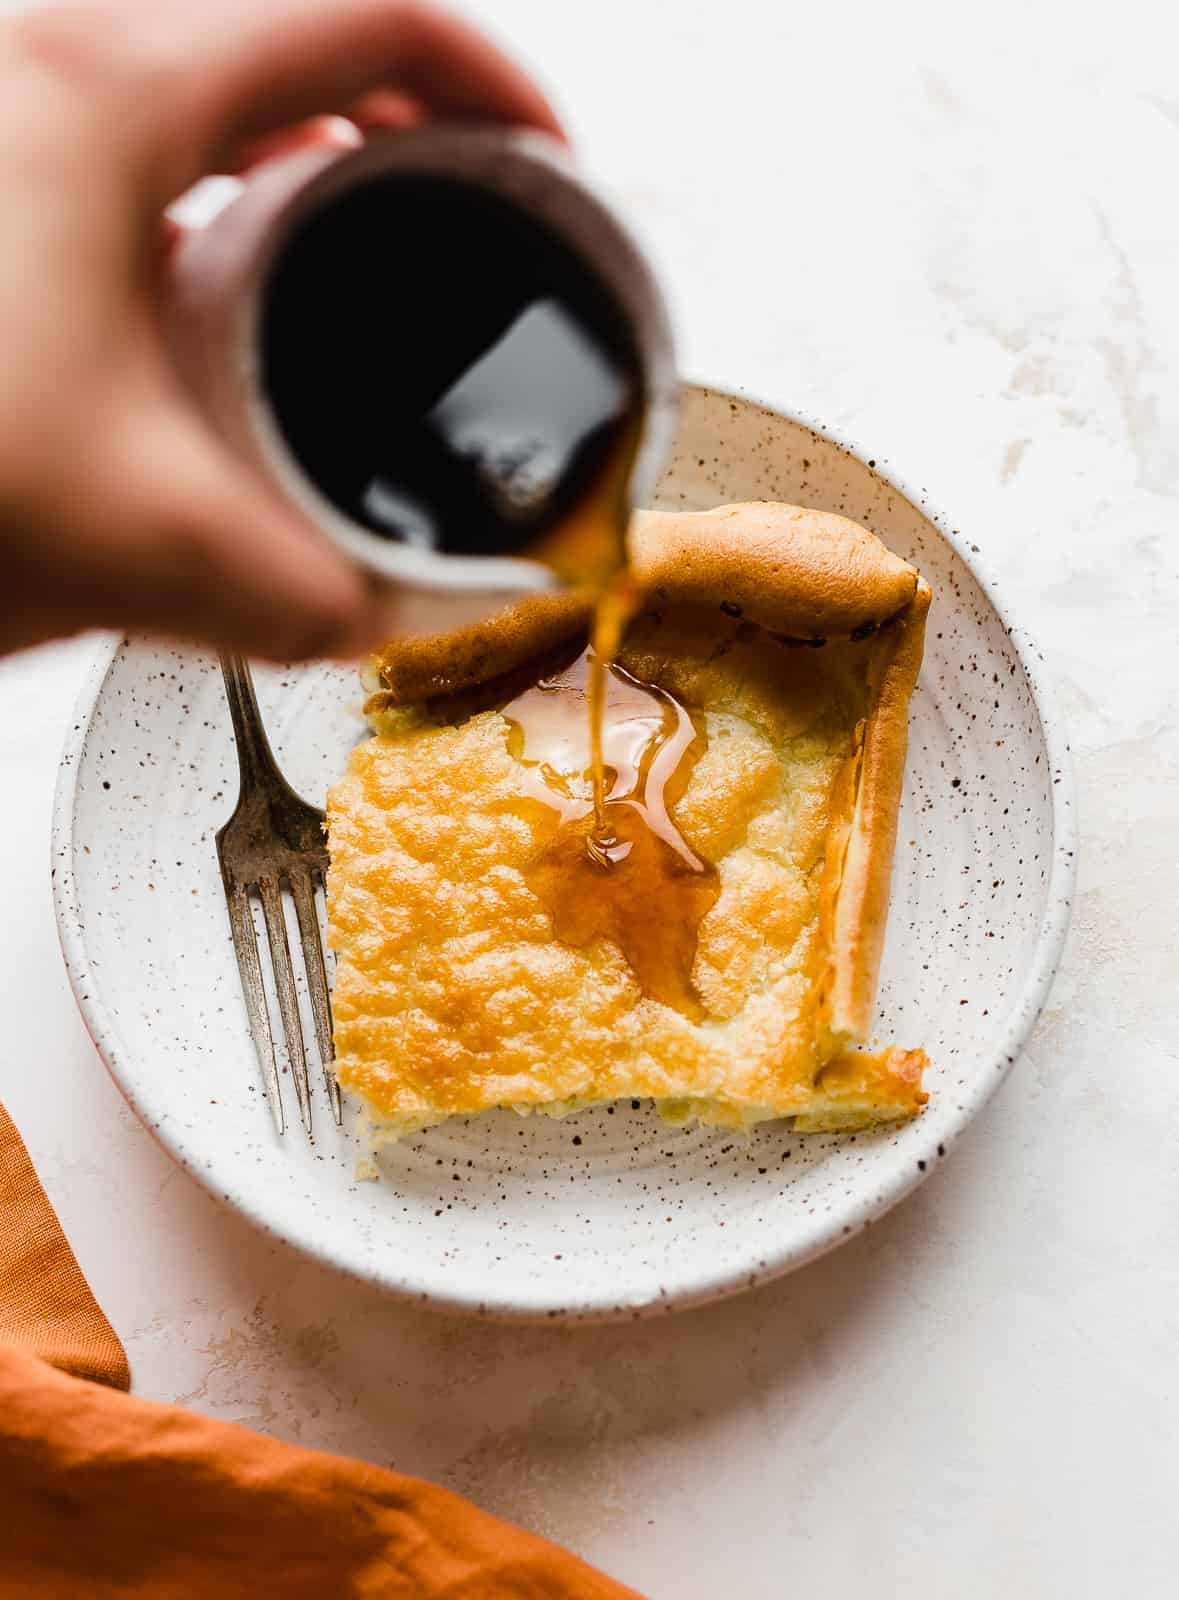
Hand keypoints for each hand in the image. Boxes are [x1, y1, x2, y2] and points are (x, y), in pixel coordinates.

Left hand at [0, 0, 561, 658]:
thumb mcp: (153, 549)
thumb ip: (329, 594)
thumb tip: (421, 611)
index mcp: (111, 101)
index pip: (366, 15)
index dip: (494, 77)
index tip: (544, 153)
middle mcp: (45, 66)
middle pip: (288, 23)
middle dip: (411, 101)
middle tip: (476, 192)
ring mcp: (9, 110)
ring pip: (205, 66)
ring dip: (309, 128)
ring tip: (378, 223)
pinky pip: (135, 124)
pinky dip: (217, 169)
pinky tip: (231, 272)